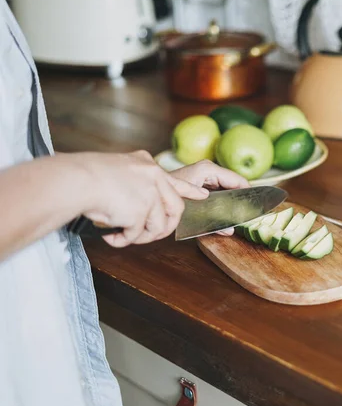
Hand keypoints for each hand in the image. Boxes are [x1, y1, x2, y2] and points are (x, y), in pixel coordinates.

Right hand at [75, 150, 207, 246]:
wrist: (76, 180)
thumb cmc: (86, 176)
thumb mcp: (118, 170)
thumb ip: (135, 181)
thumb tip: (141, 205)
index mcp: (146, 164)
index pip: (176, 181)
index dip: (190, 190)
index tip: (202, 195)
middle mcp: (154, 177)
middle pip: (175, 208)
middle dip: (165, 227)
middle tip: (148, 236)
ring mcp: (150, 194)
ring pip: (158, 226)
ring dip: (140, 236)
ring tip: (123, 235)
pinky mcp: (141, 210)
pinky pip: (137, 234)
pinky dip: (124, 240)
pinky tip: (112, 236)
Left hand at [170, 159, 249, 235]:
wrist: (150, 196)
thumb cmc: (169, 200)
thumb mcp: (195, 212)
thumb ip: (215, 222)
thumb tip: (231, 230)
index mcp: (208, 170)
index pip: (239, 181)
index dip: (250, 195)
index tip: (257, 210)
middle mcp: (208, 170)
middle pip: (234, 185)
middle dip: (240, 201)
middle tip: (248, 217)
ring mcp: (204, 175)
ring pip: (227, 189)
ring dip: (232, 204)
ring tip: (240, 218)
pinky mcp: (200, 182)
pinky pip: (218, 192)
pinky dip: (222, 204)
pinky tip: (226, 217)